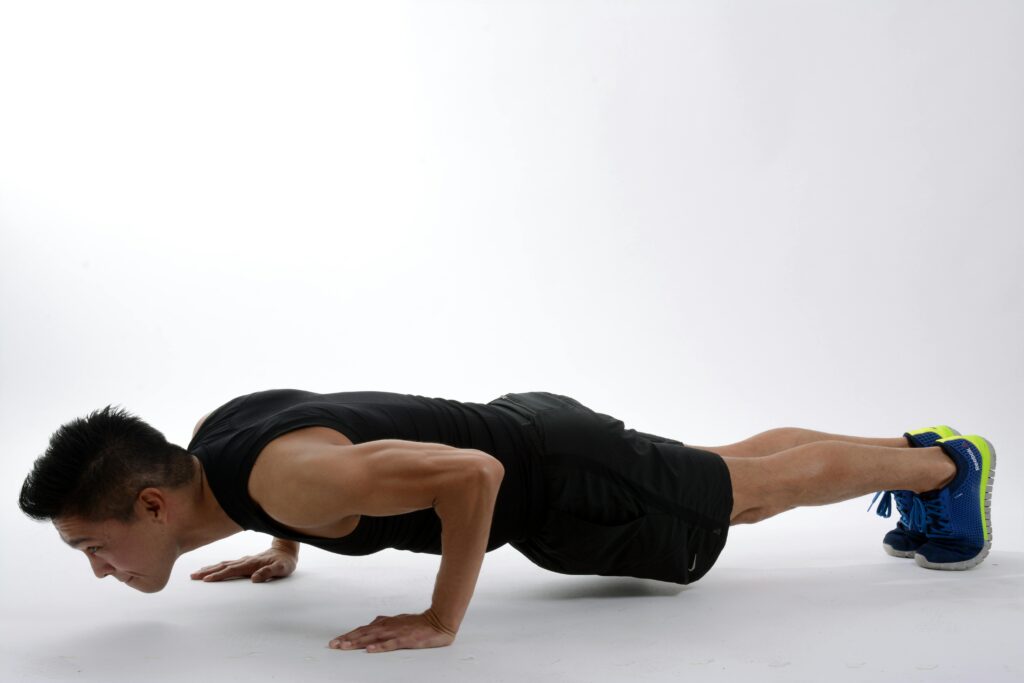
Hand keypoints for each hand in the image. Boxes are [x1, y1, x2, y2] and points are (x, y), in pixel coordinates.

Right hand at [190, 548, 296, 582]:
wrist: (286, 550)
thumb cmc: (284, 561)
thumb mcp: (281, 568)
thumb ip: (268, 572)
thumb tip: (254, 579)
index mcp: (252, 564)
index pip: (232, 570)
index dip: (219, 575)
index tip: (207, 580)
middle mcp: (245, 561)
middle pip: (223, 566)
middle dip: (208, 571)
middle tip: (193, 576)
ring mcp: (244, 560)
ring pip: (223, 564)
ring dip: (209, 568)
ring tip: (196, 573)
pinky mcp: (244, 561)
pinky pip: (227, 564)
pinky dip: (216, 566)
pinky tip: (210, 568)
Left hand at [329, 610, 455, 652]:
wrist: (438, 621)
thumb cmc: (418, 623)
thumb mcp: (399, 620)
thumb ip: (386, 622)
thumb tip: (374, 622)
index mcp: (385, 623)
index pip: (362, 630)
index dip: (349, 635)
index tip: (336, 641)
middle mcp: (387, 627)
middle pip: (363, 634)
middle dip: (347, 640)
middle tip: (333, 645)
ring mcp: (396, 633)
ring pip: (373, 638)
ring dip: (358, 642)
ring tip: (345, 647)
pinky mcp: (405, 640)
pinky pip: (390, 644)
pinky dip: (379, 647)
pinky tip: (369, 650)